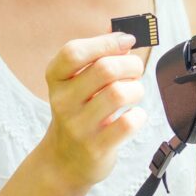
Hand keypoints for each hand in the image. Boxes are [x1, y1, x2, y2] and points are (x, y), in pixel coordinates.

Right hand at [38, 32, 147, 188]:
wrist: (64, 161)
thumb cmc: (79, 113)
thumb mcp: (78, 83)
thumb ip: (98, 56)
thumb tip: (123, 34)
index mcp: (56, 79)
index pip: (74, 51)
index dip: (106, 42)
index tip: (127, 41)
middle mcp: (62, 101)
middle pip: (105, 69)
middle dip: (131, 65)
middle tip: (135, 72)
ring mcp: (78, 126)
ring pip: (119, 94)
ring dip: (136, 90)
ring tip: (133, 95)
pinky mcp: (96, 147)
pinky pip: (128, 123)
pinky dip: (138, 116)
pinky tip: (132, 116)